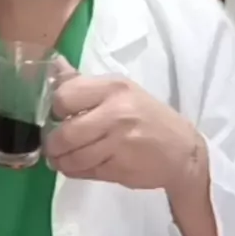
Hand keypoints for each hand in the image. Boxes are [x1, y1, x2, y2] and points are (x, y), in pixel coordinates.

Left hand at [44, 61, 207, 197]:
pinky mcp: (120, 168)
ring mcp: (119, 143)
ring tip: (59, 158)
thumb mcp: (120, 90)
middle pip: (65, 133)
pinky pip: (86, 172)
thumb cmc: (146, 115)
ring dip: (60, 161)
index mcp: (113, 88)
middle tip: (52, 145)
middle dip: (52, 143)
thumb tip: (54, 63)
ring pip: (74, 157)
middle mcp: (116, 113)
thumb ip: (83, 82)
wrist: (182, 150)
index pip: (65, 96)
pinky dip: (74, 171)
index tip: (58, 116)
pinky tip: (76, 166)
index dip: (55, 109)